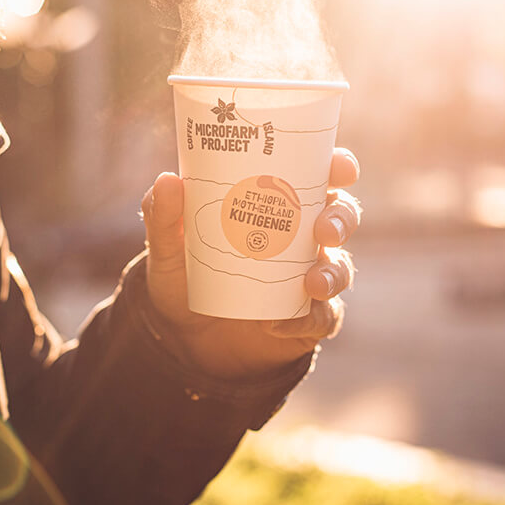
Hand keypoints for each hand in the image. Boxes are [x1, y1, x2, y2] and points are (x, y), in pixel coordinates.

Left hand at [140, 148, 359, 379]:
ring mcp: (307, 278)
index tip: (339, 168)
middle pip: (341, 217)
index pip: (319, 175)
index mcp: (277, 204)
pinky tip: (276, 324)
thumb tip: (167, 180)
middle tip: (324, 229)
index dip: (338, 167)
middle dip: (341, 219)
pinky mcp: (306, 320)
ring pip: (341, 268)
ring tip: (311, 283)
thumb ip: (164, 216)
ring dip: (333, 273)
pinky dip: (306, 320)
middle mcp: (301, 238)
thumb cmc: (184, 275)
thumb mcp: (167, 246)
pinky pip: (321, 318)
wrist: (182, 336)